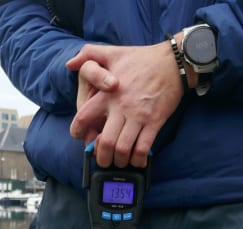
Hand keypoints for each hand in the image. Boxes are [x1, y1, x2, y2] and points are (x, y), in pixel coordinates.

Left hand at [67, 42, 184, 167]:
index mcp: (107, 93)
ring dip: (119, 160)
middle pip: (105, 142)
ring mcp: (139, 116)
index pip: (84, 117)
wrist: (173, 61)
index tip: (80, 138)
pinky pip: (143, 147)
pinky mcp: (155, 121)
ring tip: (120, 161)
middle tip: (103, 160)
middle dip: (102, 157)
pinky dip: (138, 159)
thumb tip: (69, 64)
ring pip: (123, 148)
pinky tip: (137, 160)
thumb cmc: (142, 58)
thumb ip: (88, 54)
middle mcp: (120, 107)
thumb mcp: (112, 52)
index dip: (77, 131)